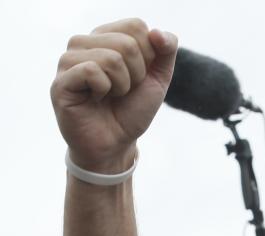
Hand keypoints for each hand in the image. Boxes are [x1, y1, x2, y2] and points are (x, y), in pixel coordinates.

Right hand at [51, 19, 176, 171]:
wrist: (116, 143)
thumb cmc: (132, 110)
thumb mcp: (158, 79)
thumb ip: (166, 52)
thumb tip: (157, 32)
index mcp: (105, 37)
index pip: (136, 26)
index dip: (148, 56)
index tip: (138, 76)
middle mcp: (84, 42)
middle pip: (127, 43)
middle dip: (137, 74)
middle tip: (123, 90)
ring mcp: (69, 60)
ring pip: (111, 57)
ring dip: (122, 85)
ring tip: (109, 95)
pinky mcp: (62, 80)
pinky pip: (93, 71)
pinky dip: (105, 90)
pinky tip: (95, 99)